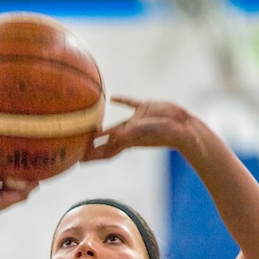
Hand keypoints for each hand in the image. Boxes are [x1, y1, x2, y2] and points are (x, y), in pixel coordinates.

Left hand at [82, 95, 197, 161]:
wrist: (181, 127)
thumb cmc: (161, 133)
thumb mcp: (140, 133)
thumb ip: (125, 133)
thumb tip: (109, 135)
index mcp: (126, 142)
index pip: (105, 152)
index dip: (92, 157)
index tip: (77, 160)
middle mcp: (129, 133)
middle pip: (106, 142)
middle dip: (93, 146)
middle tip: (78, 146)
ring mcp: (136, 121)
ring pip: (115, 124)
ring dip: (104, 127)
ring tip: (91, 127)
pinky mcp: (145, 108)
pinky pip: (130, 104)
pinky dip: (122, 100)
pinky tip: (113, 98)